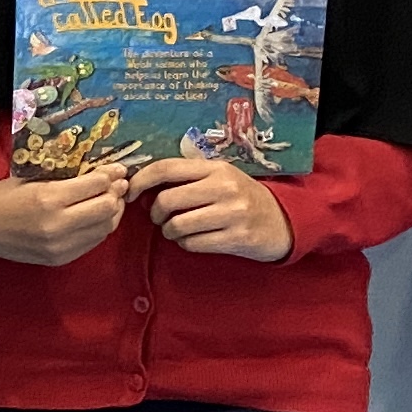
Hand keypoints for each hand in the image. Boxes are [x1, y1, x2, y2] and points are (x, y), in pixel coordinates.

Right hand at [0, 163, 129, 265]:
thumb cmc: (5, 196)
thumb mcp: (33, 177)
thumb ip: (66, 177)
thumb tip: (102, 172)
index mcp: (48, 198)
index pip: (96, 185)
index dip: (112, 174)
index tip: (117, 168)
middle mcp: (58, 225)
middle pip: (106, 208)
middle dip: (116, 193)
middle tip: (118, 183)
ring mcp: (60, 246)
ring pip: (105, 227)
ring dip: (112, 212)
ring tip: (111, 199)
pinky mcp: (60, 258)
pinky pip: (93, 242)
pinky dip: (100, 227)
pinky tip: (96, 216)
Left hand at [128, 155, 292, 261]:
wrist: (281, 221)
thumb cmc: (241, 197)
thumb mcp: (219, 177)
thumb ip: (186, 178)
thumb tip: (141, 187)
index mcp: (216, 168)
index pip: (166, 168)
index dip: (141, 180)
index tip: (130, 192)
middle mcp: (224, 187)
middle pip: (166, 200)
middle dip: (154, 212)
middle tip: (159, 217)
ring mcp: (232, 213)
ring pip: (176, 225)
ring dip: (169, 231)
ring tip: (177, 229)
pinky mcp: (236, 238)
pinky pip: (192, 244)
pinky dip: (185, 244)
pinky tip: (193, 239)